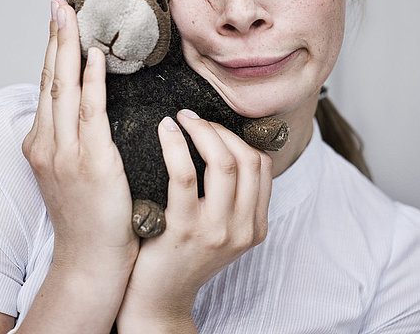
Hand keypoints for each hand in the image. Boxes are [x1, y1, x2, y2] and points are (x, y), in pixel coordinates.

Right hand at [22, 0, 138, 279]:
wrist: (91, 258)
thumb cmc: (88, 214)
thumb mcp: (70, 170)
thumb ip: (75, 136)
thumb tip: (91, 102)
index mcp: (42, 144)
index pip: (47, 87)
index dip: (52, 52)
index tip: (58, 22)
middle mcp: (47, 144)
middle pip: (50, 80)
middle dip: (54, 39)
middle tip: (59, 5)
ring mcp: (66, 152)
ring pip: (64, 89)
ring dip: (68, 48)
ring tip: (71, 16)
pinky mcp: (91, 161)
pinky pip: (91, 112)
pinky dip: (91, 81)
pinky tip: (94, 57)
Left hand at [117, 109, 272, 331]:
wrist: (158, 300)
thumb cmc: (183, 256)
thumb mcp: (221, 231)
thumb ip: (230, 198)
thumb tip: (221, 143)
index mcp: (255, 226)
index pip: (261, 166)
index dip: (238, 137)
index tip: (213, 127)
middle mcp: (242, 229)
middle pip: (245, 159)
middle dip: (218, 129)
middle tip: (193, 118)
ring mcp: (216, 231)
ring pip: (222, 162)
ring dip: (200, 131)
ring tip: (180, 119)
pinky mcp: (184, 230)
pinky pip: (184, 174)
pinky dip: (175, 145)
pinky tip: (166, 131)